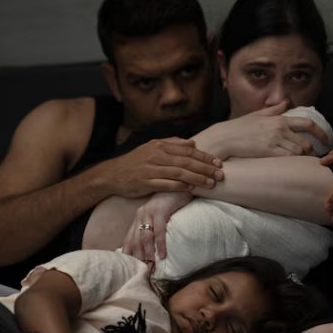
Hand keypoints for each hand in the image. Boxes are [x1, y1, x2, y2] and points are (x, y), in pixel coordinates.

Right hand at [104, 138, 222, 197]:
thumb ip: (173, 143)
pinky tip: (191, 189)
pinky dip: (179, 186)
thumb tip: (193, 142)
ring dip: (197, 179)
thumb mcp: (152, 147)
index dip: (204, 156)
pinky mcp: (145, 183)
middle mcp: (156, 156)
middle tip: (220, 174)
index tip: (218, 162)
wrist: (112, 174)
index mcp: (160, 146)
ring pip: (179, 173)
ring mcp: (151, 169)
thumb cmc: (135, 162)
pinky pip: (166, 184)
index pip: (188, 150)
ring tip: (211, 184)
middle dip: (205, 168)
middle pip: (186, 161)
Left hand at [122, 191, 193, 269]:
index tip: (130, 268)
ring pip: (145, 237)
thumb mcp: (158, 215)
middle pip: (135, 240)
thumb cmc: (171, 202)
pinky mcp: (160, 210)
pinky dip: (160, 244)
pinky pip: (159, 230)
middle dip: (138, 257)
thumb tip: (152, 248)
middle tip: (143, 271)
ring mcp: (149, 212)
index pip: (129, 239)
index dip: (129, 254)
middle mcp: (140, 215)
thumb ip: (153, 228)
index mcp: (138, 218)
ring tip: (152, 265)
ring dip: (148, 253)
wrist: (180, 184)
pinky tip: (163, 254)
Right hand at [205, 101, 329, 158]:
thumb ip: (274, 110)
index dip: (320, 133)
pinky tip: (293, 165)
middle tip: (312, 156)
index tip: (327, 140)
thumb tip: (286, 102)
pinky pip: (288, 158)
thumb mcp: (257, 115)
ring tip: (301, 161)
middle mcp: (280, 129)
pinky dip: (293, 162)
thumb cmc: (238, 127)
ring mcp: (274, 141)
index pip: (307, 124)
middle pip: (305, 141)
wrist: (224, 137)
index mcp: (279, 119)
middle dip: (311, 150)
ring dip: (302, 157)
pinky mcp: (268, 152)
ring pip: (298, 151)